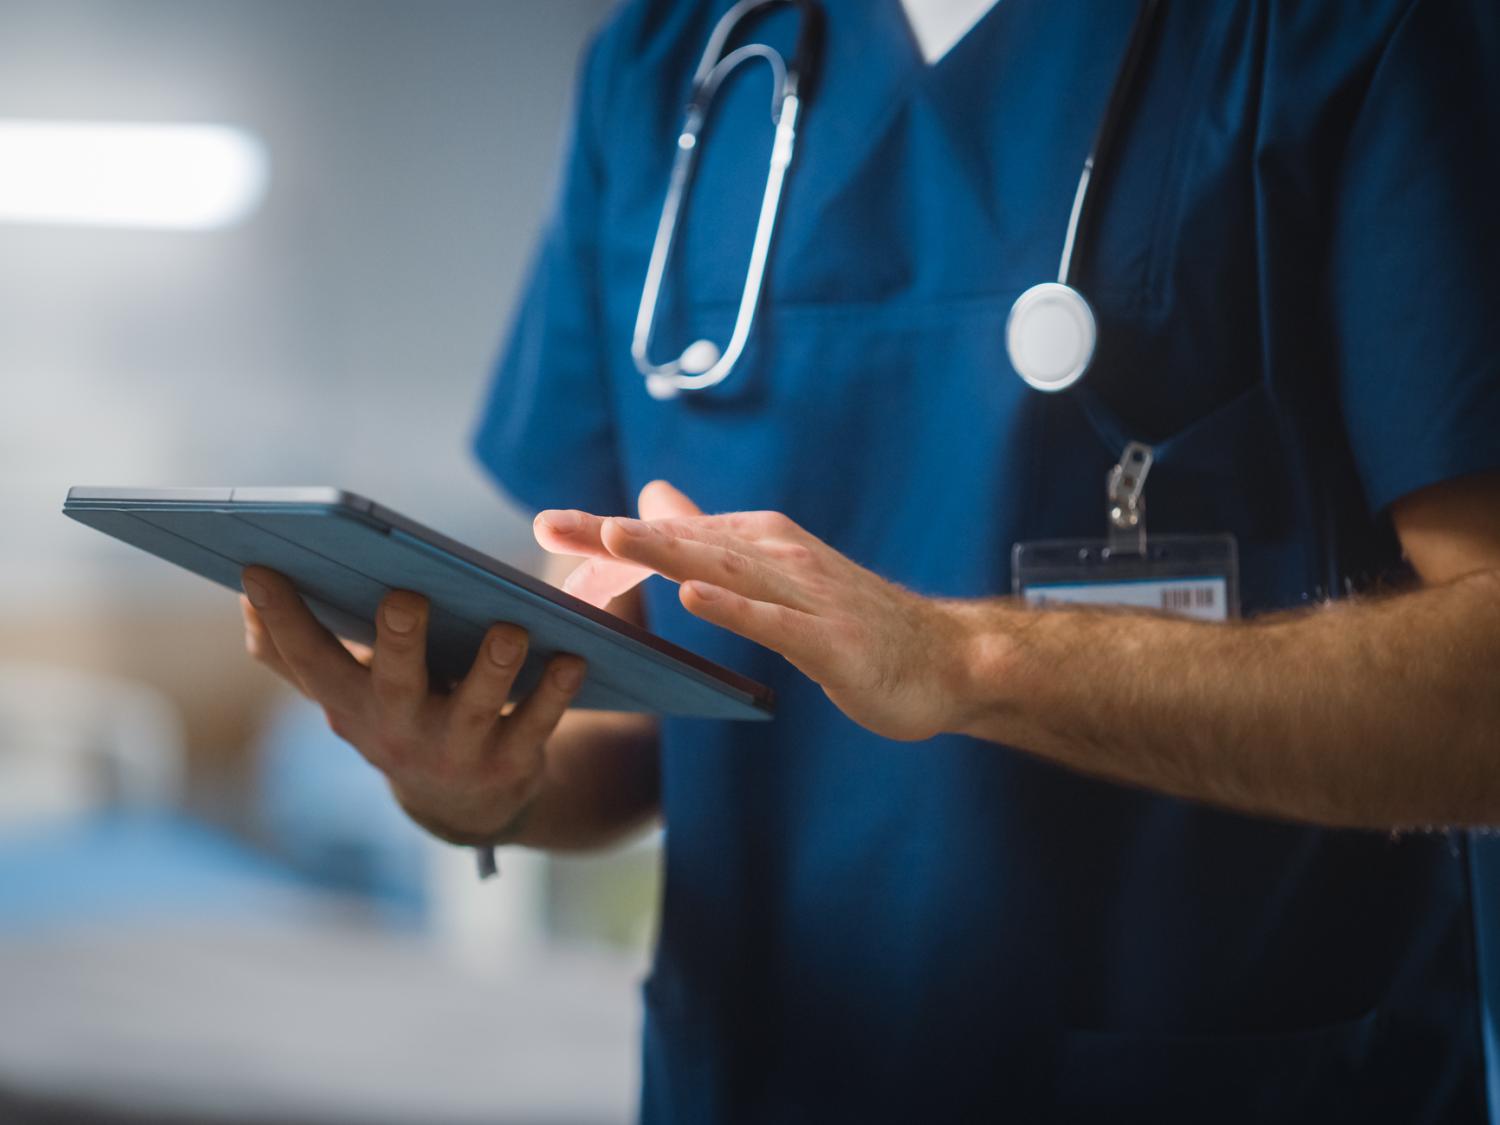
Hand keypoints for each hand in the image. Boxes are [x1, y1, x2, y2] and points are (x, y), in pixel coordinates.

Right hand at [239, 567, 586, 844]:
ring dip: (493, 666)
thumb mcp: (343, 694)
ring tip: (509, 628)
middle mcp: (398, 730)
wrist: (463, 804)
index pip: (305, 661)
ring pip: (476, 707)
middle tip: (404, 597)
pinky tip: (573, 657)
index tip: (259, 570)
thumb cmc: (398, 716)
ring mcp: (456, 750)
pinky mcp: (511, 762)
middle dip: (397, 642)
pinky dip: (555, 692)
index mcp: (351, 703)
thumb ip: (295, 651)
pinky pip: (537, 724)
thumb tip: (246, 595)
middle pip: (393, 684)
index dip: (281, 621)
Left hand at [535, 485, 969, 740]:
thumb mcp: (775, 574)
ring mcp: (806, 596)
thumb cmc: (855, 622)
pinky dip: (734, 608)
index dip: (609, 533)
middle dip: (615, 535)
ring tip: (611, 539)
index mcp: (761, 543)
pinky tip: (694, 598)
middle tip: (551, 524)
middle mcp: (779, 557)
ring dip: (667, 551)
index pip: (673, 535)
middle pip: (685, 543)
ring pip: (724, 570)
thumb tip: (656, 498)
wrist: (946, 660)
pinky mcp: (829, 640)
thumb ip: (715, 539)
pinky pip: (775, 623)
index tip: (548, 525)